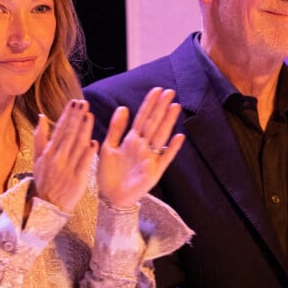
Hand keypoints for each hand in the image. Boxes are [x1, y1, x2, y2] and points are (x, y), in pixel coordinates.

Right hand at [32, 99, 97, 212]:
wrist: (46, 208)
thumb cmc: (44, 181)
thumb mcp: (38, 159)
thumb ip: (39, 137)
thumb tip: (41, 116)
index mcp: (49, 152)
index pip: (60, 129)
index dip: (68, 115)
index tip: (74, 102)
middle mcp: (58, 158)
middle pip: (69, 134)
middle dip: (77, 117)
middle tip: (84, 103)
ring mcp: (67, 169)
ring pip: (77, 146)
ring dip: (83, 130)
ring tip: (89, 115)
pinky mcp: (77, 180)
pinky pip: (83, 165)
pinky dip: (88, 154)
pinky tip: (93, 142)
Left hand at [97, 86, 184, 208]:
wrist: (109, 198)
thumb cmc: (108, 174)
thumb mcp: (108, 147)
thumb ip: (116, 128)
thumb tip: (123, 107)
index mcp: (132, 139)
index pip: (143, 117)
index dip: (149, 103)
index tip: (157, 89)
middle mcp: (143, 146)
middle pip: (154, 122)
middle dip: (161, 107)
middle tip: (170, 91)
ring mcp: (150, 158)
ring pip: (160, 135)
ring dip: (168, 121)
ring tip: (175, 106)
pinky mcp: (154, 172)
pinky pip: (165, 158)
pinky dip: (172, 149)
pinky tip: (179, 137)